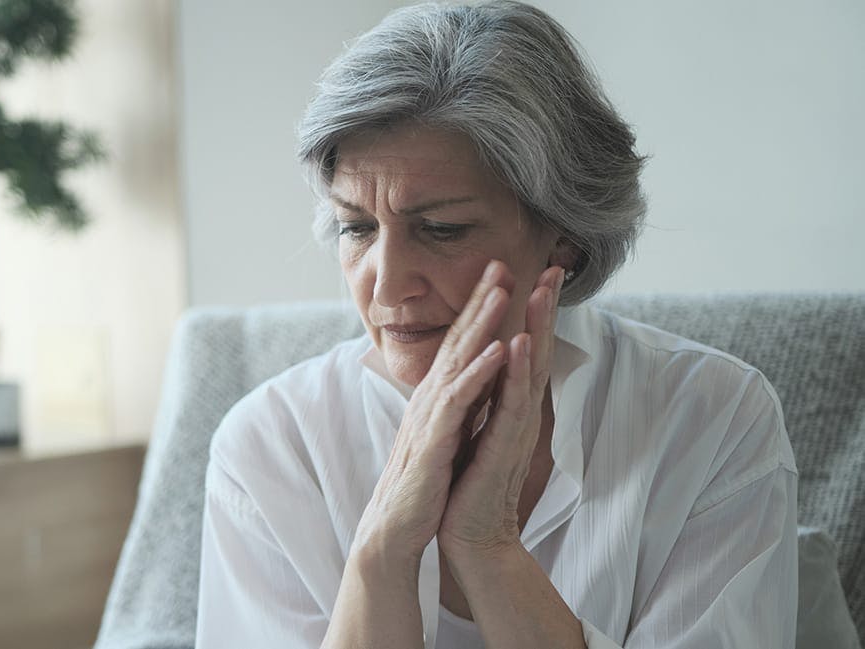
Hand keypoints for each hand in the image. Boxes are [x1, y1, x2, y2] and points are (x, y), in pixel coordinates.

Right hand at [351, 260, 516, 566]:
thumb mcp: (441, 433)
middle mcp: (431, 396)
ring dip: (480, 324)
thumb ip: (454, 404)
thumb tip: (471, 380)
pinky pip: (458, 401)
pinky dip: (478, 374)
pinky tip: (497, 351)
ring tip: (502, 291)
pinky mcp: (434, 440)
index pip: (459, 342)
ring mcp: (430, 415)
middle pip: (458, 338)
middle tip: (501, 262)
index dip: (479, 307)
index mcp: (437, 395)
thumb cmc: (422, 482)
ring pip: (458, 360)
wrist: (395, 526)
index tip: (500, 274)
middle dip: (481, 299)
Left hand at [437, 264, 563, 557]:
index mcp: (510, 406)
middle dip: (543, 309)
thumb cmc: (471, 483)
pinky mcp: (504, 448)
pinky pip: (513, 404)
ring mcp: (515, 429)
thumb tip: (488, 369)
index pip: (526, 351)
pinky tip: (521, 343)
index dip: (532, 312)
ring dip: (537, 329)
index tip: (536, 274)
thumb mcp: (479, 430)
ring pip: (531, 371)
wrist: (469, 535)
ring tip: (541, 291)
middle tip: (553, 268)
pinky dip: (519, 372)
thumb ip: (489, 400)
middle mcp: (519, 413)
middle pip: (537, 351)